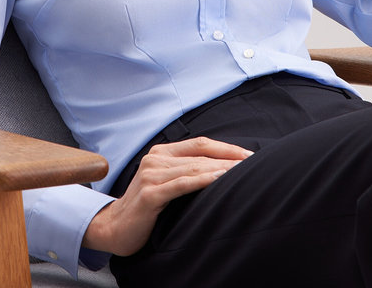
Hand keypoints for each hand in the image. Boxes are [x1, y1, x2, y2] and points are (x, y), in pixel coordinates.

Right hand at [82, 137, 251, 256]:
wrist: (114, 227)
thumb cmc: (145, 207)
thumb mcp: (165, 182)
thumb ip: (185, 170)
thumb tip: (222, 169)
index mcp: (161, 153)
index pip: (201, 144)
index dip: (227, 148)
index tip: (250, 156)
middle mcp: (156, 159)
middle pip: (201, 154)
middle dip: (230, 159)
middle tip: (256, 164)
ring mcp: (152, 175)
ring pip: (195, 168)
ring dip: (222, 169)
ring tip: (244, 171)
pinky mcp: (151, 193)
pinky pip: (183, 184)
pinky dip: (204, 180)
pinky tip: (221, 179)